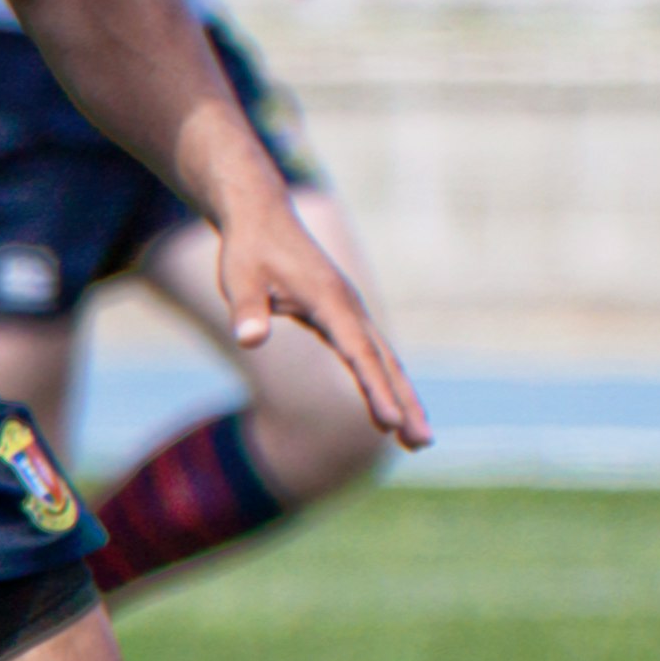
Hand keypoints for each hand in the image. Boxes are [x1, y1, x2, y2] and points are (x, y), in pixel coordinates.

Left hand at [213, 195, 428, 452]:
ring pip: (385, 359)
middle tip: (421, 443)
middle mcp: (350, 307)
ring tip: (417, 442)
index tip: (390, 423)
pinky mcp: (344, 314)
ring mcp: (351, 310)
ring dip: (403, 397)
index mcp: (329, 301)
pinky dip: (387, 380)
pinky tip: (394, 406)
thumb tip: (249, 339)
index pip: (357, 353)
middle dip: (404, 402)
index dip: (375, 389)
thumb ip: (246, 309)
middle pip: (384, 361)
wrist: (262, 216)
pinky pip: (373, 353)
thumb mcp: (238, 279)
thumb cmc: (248, 250)